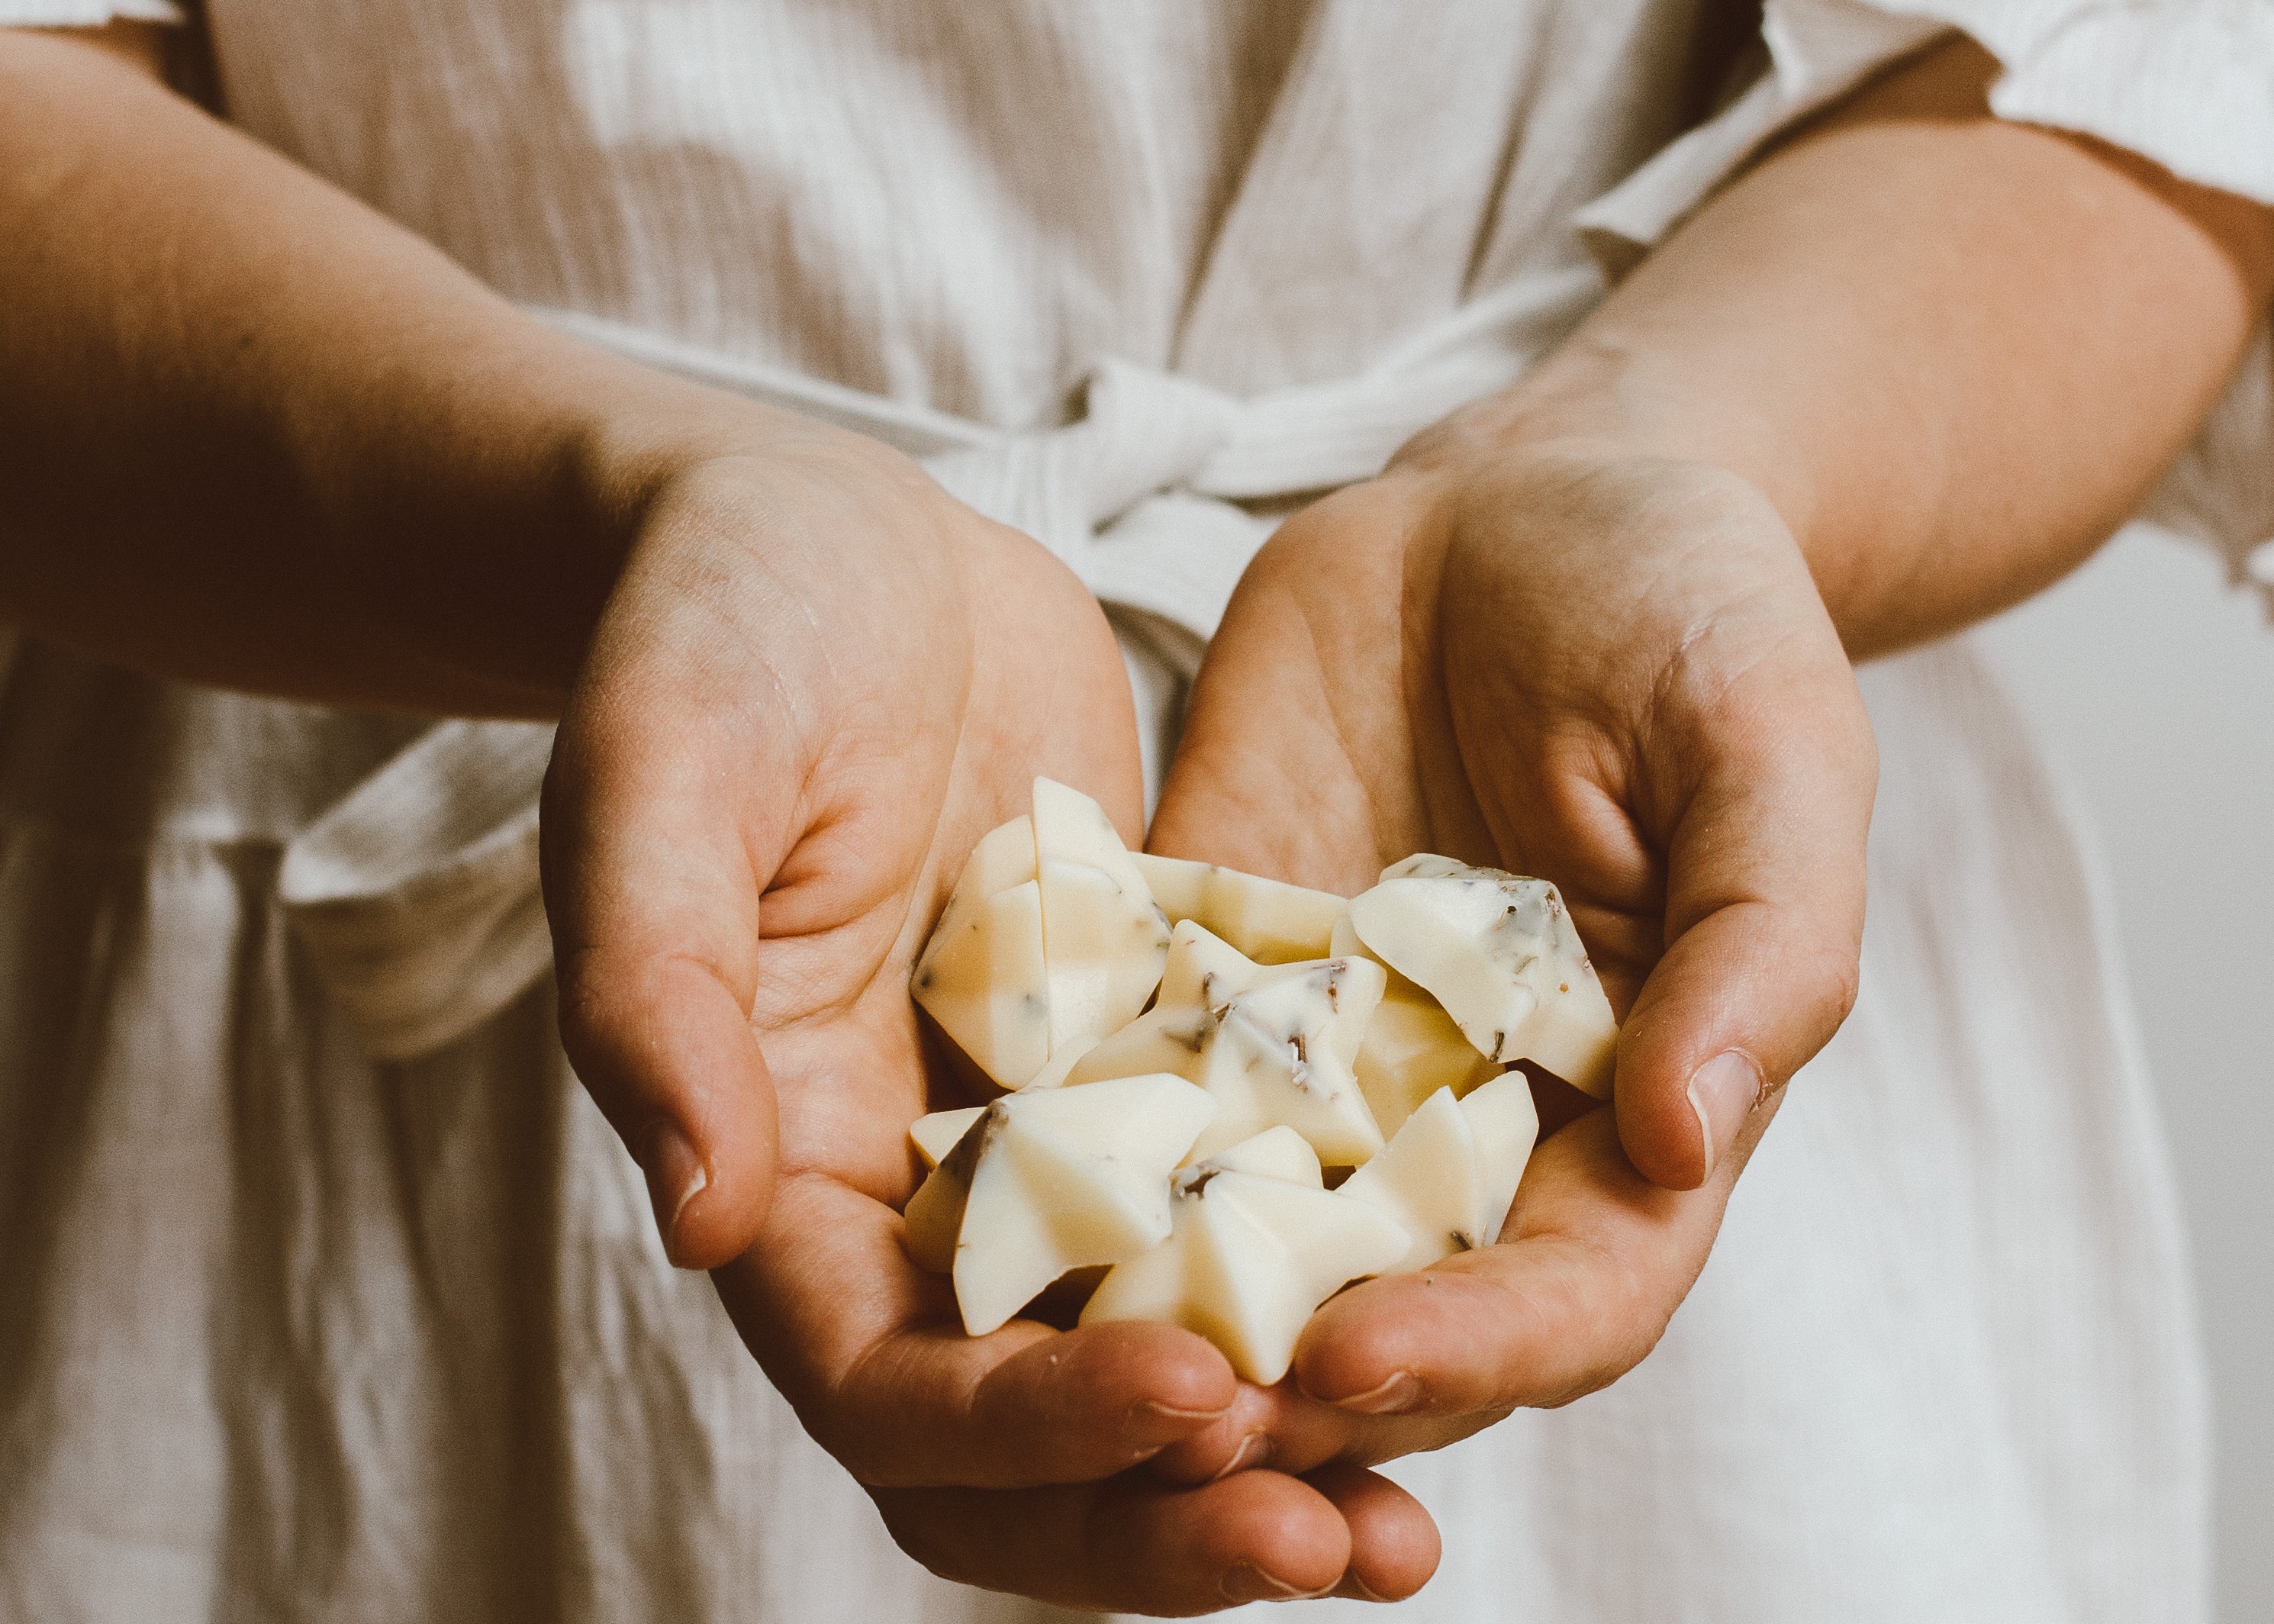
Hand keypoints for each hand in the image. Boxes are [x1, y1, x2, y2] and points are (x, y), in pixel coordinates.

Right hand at [540, 420, 1436, 1609]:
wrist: (829, 533)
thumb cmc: (717, 630)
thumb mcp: (664, 777)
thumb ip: (658, 990)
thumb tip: (701, 1217)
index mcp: (777, 1169)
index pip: (882, 1387)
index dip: (1025, 1429)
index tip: (1192, 1390)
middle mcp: (907, 1197)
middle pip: (1017, 1444)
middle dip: (1166, 1519)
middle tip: (1340, 1545)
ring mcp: (1035, 1144)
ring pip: (1141, 1365)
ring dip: (1266, 1464)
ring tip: (1411, 1526)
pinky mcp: (1143, 1065)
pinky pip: (1235, 1220)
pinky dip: (1319, 1295)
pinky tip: (1444, 1313)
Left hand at [1144, 426, 1874, 1481]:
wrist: (1511, 506)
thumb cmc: (1683, 612)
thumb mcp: (1768, 745)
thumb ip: (1764, 944)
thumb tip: (1684, 1137)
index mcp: (1628, 1111)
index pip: (1573, 1293)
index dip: (1476, 1350)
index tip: (1355, 1363)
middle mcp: (1463, 1124)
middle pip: (1388, 1313)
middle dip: (1289, 1389)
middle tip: (1172, 1424)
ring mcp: (1316, 1062)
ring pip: (1237, 1242)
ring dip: (1154, 1319)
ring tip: (1051, 1358)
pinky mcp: (1196, 977)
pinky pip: (1121, 1086)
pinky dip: (1056, 1151)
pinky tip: (965, 1190)